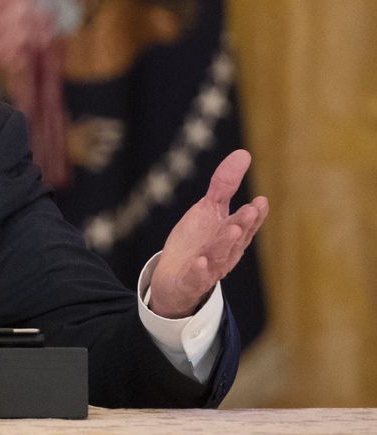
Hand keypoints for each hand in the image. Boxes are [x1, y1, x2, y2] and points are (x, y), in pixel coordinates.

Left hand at [149, 150, 268, 318]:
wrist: (174, 279)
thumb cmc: (197, 241)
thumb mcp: (209, 209)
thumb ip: (225, 184)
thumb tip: (244, 153)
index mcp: (232, 234)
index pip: (246, 223)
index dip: (254, 214)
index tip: (260, 200)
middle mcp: (224, 251)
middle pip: (235, 237)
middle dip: (243, 223)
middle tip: (251, 209)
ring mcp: (209, 268)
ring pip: (219, 255)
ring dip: (225, 242)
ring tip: (232, 229)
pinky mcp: (190, 281)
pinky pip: (196, 278)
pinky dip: (199, 270)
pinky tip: (200, 261)